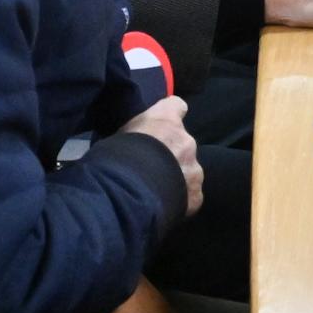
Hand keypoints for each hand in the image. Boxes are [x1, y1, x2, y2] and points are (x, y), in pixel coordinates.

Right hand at [124, 94, 203, 211]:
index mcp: (166, 119)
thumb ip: (137, 136)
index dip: (170, 115)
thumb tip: (136, 146)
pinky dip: (180, 199)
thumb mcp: (121, 137)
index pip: (176, 105)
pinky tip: (164, 207)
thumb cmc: (117, 156)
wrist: (127, 190)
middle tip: (152, 169)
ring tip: (157, 192)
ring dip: (177, 178)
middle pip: (183, 144)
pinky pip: (190, 195)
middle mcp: (186, 140)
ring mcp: (194, 168)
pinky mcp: (196, 194)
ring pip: (189, 171)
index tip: (163, 126)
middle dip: (171, 155)